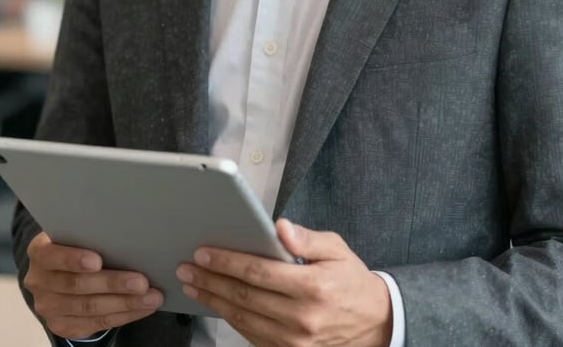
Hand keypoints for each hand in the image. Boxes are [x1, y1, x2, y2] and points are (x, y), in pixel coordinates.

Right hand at [24, 232, 163, 340]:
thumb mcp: (76, 233)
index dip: (73, 259)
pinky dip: (124, 315)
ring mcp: (49, 307)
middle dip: (113, 283)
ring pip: (89, 308)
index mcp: (40, 252)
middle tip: (141, 282)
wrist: (58, 271)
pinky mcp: (62, 325)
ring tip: (151, 297)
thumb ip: (91, 233)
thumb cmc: (77, 243)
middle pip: (77, 286)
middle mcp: (39, 281)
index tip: (98, 260)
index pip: (52, 256)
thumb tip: (127, 232)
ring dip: (125, 303)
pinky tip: (143, 308)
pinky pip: (96, 323)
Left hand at [176, 219, 392, 345]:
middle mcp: (301, 318)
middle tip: (188, 267)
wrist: (374, 324)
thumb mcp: (337, 249)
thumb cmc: (352, 281)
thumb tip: (281, 227)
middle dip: (211, 279)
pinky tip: (217, 303)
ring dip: (213, 300)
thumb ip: (307, 238)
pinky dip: (230, 318)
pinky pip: (251, 335)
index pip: (259, 272)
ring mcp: (294, 341)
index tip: (205, 252)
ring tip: (194, 284)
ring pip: (243, 318)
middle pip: (244, 296)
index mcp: (313, 287)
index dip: (228, 262)